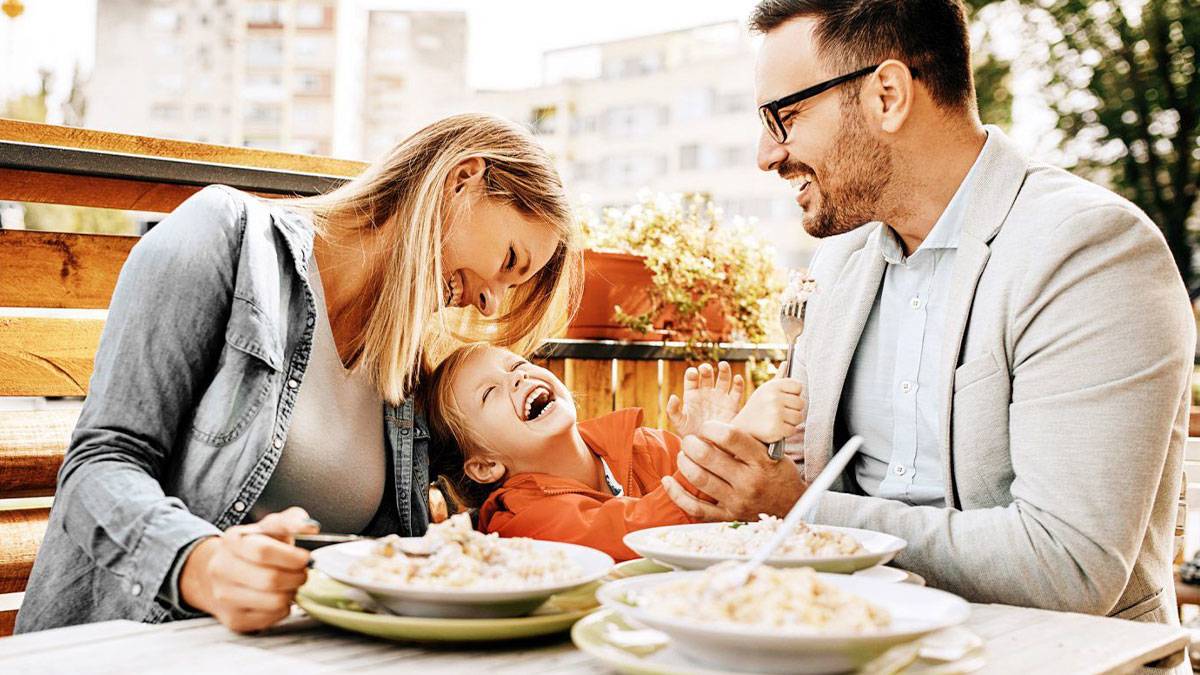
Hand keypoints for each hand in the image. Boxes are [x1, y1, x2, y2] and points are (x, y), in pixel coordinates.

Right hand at [180, 506, 317, 632]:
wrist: (221, 572)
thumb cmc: (253, 547)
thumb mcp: (270, 527)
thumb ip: (292, 521)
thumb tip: (311, 527)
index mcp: (233, 541)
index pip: (262, 551)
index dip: (291, 557)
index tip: (305, 558)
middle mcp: (221, 569)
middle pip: (270, 580)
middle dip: (297, 577)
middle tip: (302, 573)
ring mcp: (224, 596)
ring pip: (274, 602)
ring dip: (292, 593)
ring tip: (291, 584)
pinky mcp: (233, 618)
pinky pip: (271, 618)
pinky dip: (283, 609)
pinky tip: (277, 597)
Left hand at [662, 420, 805, 520]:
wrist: (791, 507)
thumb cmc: (777, 473)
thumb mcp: (771, 452)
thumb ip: (747, 440)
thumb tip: (717, 426)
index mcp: (761, 461)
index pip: (730, 437)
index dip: (712, 427)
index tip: (707, 426)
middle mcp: (749, 481)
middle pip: (708, 456)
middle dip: (691, 443)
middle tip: (689, 440)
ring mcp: (737, 501)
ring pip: (699, 478)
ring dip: (684, 462)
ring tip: (683, 454)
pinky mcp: (727, 516)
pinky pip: (695, 507)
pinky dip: (677, 493)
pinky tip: (668, 481)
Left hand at [666, 362, 744, 436]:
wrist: (709, 448)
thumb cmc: (691, 435)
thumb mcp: (679, 423)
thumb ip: (673, 410)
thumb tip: (672, 396)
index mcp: (692, 394)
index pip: (692, 379)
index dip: (692, 374)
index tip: (693, 373)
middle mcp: (707, 393)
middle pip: (708, 376)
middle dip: (706, 370)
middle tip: (706, 369)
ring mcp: (720, 397)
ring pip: (723, 379)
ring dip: (724, 371)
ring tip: (723, 365)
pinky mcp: (733, 405)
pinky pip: (737, 392)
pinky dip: (738, 384)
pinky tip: (737, 378)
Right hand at [731, 377, 805, 443]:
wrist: (741, 428)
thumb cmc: (757, 408)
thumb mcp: (764, 390)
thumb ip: (778, 378)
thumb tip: (787, 363)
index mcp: (772, 386)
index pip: (798, 386)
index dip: (793, 395)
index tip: (783, 400)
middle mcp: (774, 398)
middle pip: (801, 403)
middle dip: (793, 410)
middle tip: (780, 413)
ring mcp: (775, 413)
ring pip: (799, 417)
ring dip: (791, 422)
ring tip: (778, 421)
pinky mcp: (776, 428)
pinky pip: (793, 430)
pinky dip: (786, 432)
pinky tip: (776, 430)